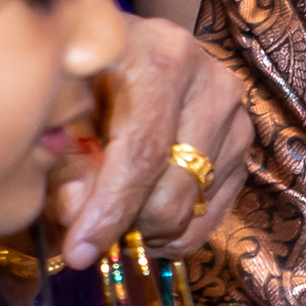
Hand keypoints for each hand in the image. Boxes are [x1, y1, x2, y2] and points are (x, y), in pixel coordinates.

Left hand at [48, 16, 250, 266]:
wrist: (128, 54)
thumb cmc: (85, 77)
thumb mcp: (61, 109)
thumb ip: (64, 160)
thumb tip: (79, 217)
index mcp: (159, 57)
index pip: (144, 150)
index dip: (111, 208)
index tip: (79, 251)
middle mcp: (211, 81)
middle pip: (175, 186)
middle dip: (128, 224)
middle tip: (90, 228)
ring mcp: (235, 115)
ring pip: (193, 207)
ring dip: (148, 228)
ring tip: (116, 213)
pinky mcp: (244, 144)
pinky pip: (212, 215)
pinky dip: (174, 232)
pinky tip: (143, 216)